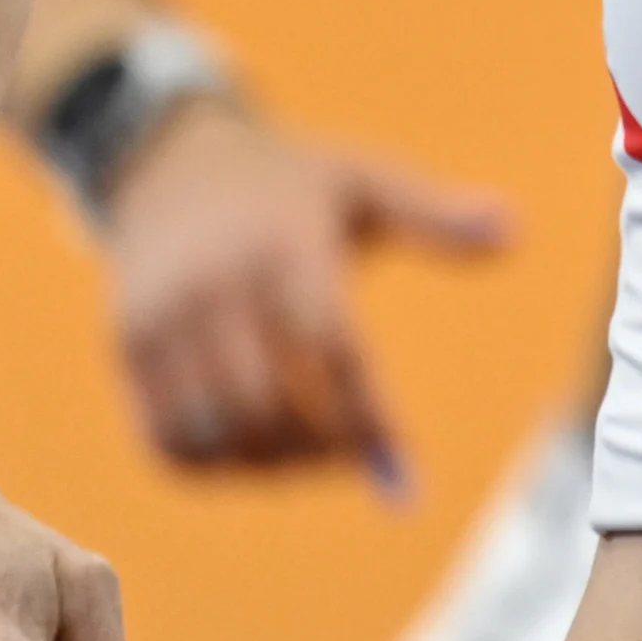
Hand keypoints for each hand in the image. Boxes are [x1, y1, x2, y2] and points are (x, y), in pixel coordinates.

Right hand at [106, 101, 511, 482]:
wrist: (167, 158)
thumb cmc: (290, 180)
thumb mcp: (363, 179)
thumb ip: (434, 213)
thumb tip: (517, 229)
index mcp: (286, 244)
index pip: (333, 350)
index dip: (370, 423)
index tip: (404, 482)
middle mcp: (217, 282)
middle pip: (271, 404)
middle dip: (324, 452)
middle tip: (361, 458)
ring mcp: (162, 316)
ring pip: (215, 432)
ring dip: (270, 468)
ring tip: (314, 457)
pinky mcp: (124, 343)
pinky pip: (163, 438)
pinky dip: (211, 469)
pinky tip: (254, 459)